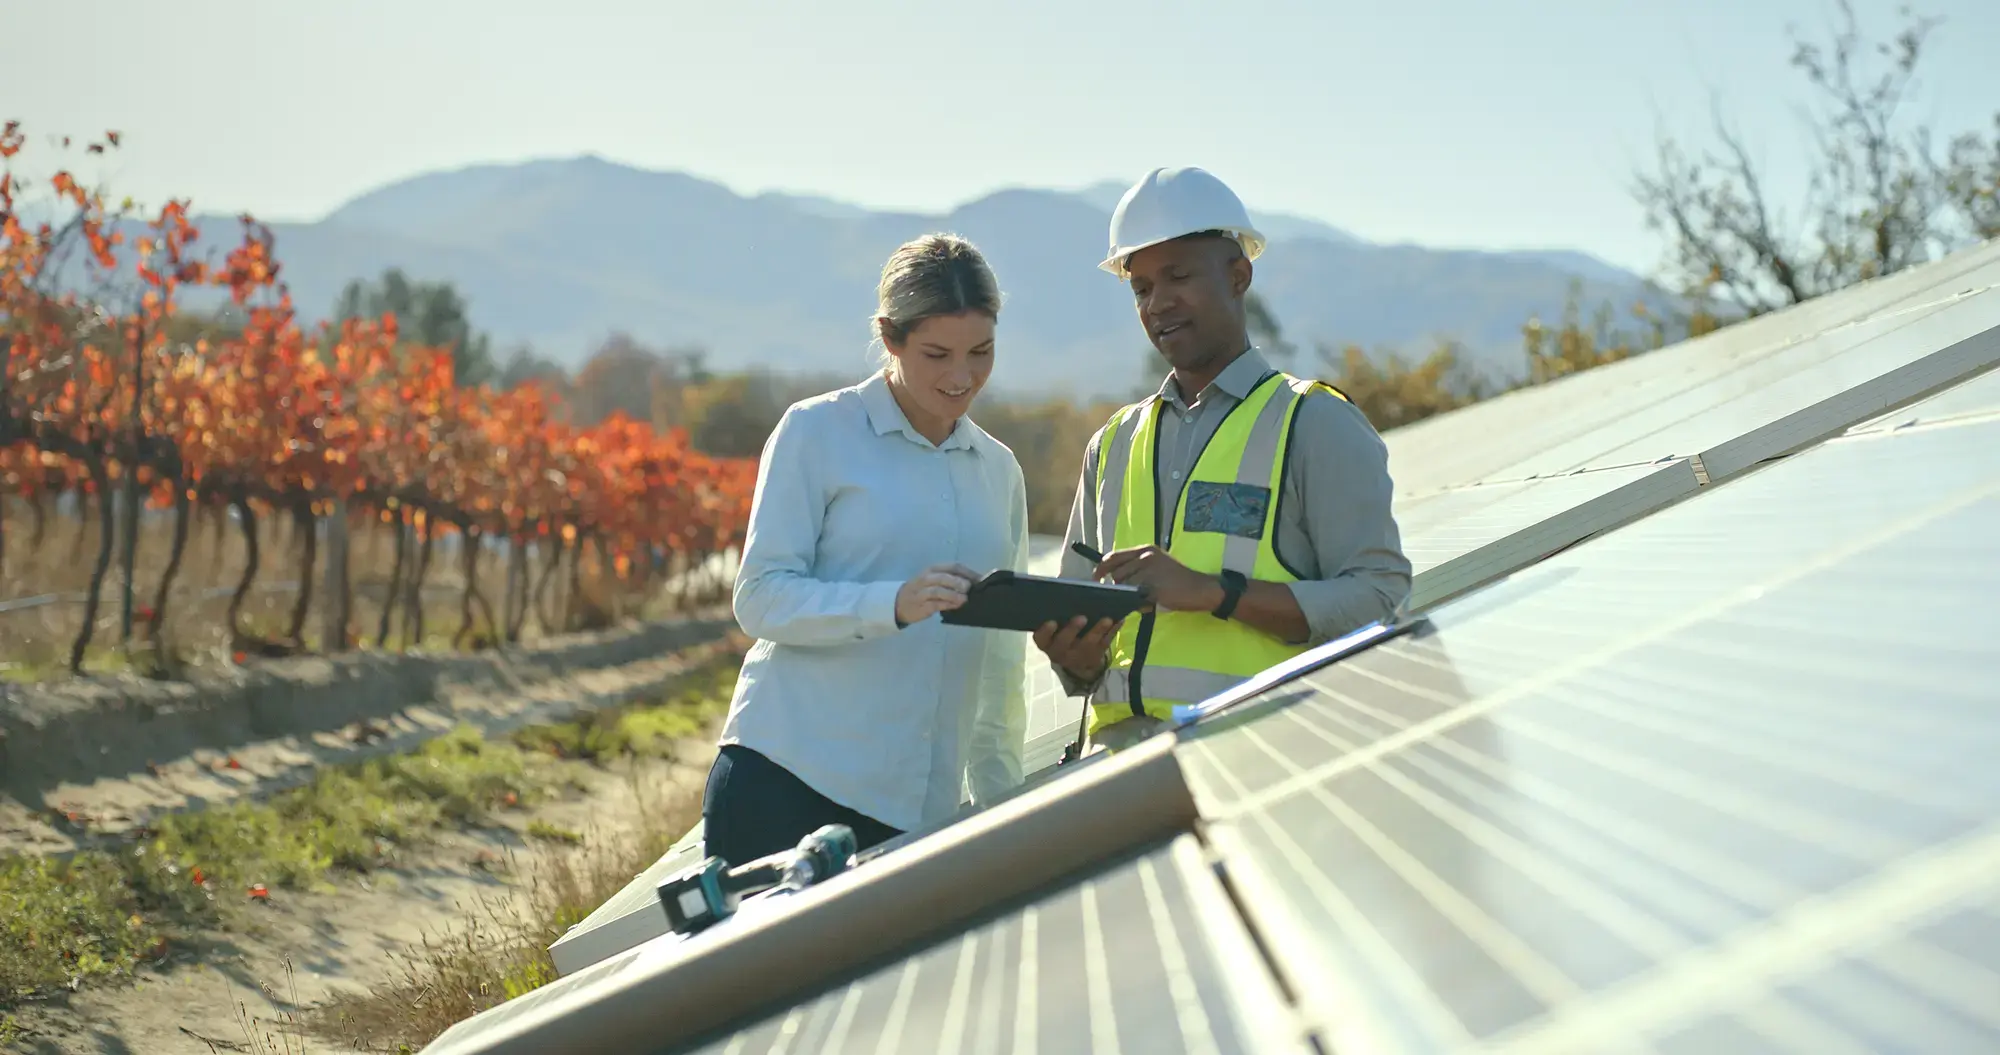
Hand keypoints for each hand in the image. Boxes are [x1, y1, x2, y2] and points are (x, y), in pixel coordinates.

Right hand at [895, 563, 979, 625]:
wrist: (898, 603)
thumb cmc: (922, 590)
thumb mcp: (935, 580)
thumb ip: (952, 580)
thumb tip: (976, 584)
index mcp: (933, 569)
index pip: (953, 567)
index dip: (968, 572)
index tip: (981, 580)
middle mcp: (927, 578)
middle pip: (945, 577)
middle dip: (959, 582)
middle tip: (970, 588)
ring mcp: (922, 592)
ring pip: (938, 590)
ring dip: (953, 594)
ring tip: (964, 599)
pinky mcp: (921, 606)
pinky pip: (935, 604)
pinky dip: (947, 605)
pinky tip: (956, 606)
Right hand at [1033, 615, 1117, 682]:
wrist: (1076, 660)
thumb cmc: (1063, 633)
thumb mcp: (1056, 626)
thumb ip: (1058, 610)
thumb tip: (1068, 585)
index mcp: (1046, 642)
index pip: (1041, 638)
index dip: (1046, 631)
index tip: (1052, 621)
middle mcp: (1059, 652)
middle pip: (1064, 643)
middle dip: (1072, 630)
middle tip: (1082, 617)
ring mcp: (1078, 657)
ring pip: (1087, 645)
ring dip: (1097, 631)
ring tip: (1106, 619)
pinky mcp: (1095, 657)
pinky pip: (1104, 644)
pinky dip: (1112, 631)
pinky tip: (1119, 620)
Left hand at [1094, 545, 1223, 612]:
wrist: (1200, 588)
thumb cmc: (1178, 579)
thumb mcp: (1157, 564)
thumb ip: (1137, 567)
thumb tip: (1113, 578)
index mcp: (1145, 550)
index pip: (1113, 557)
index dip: (1100, 569)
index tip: (1096, 579)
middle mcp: (1146, 557)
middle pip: (1116, 574)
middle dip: (1120, 587)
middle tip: (1135, 594)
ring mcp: (1150, 572)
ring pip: (1125, 587)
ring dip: (1131, 597)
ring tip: (1146, 599)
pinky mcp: (1154, 587)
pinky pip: (1136, 599)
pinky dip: (1140, 605)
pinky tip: (1150, 604)